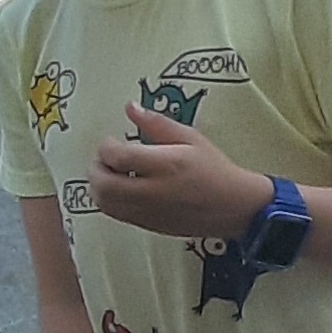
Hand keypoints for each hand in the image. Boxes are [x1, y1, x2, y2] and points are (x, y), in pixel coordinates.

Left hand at [90, 105, 271, 241]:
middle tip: (104, 159)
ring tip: (111, 174)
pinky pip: (116, 214)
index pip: (117, 157)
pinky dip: (110, 200)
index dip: (106, 147)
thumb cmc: (215, 168)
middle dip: (96, 168)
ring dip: (99, 186)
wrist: (235, 207)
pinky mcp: (149, 225)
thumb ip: (157, 123)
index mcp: (166, 165)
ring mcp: (149, 212)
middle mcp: (153, 191)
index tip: (112, 141)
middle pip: (104, 184)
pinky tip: (122, 190)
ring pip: (105, 202)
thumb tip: (130, 107)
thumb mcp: (191, 138)